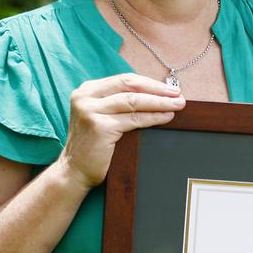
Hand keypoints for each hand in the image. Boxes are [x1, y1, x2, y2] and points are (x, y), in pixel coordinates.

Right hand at [60, 73, 184, 189]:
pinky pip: (134, 119)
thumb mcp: (100, 117)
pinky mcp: (99, 126)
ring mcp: (91, 111)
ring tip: (178, 105)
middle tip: (178, 94)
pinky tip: (167, 117)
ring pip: (134, 101)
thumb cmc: (92, 146)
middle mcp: (86, 97)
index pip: (124, 80)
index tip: (169, 88)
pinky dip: (153, 117)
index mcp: (87, 90)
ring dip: (159, 102)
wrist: (74, 172)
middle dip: (157, 89)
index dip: (149, 82)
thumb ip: (118, 104)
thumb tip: (155, 95)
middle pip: (130, 85)